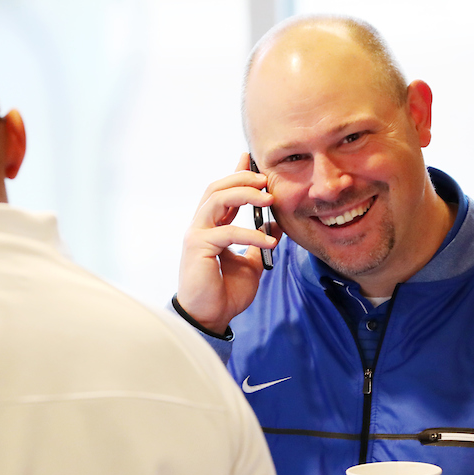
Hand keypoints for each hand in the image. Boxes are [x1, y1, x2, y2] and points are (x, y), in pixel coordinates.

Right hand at [177, 153, 277, 333]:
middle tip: (266, 180)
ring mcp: (197, 234)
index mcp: (212, 227)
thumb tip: (277, 226)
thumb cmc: (226, 292)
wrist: (211, 317)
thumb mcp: (252, 264)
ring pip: (217, 199)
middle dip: (242, 179)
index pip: (223, 192)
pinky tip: (270, 241)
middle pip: (217, 188)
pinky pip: (227, 232)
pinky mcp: (198, 247)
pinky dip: (251, 234)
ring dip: (244, 194)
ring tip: (269, 199)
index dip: (236, 174)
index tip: (249, 158)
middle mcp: (201, 226)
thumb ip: (260, 243)